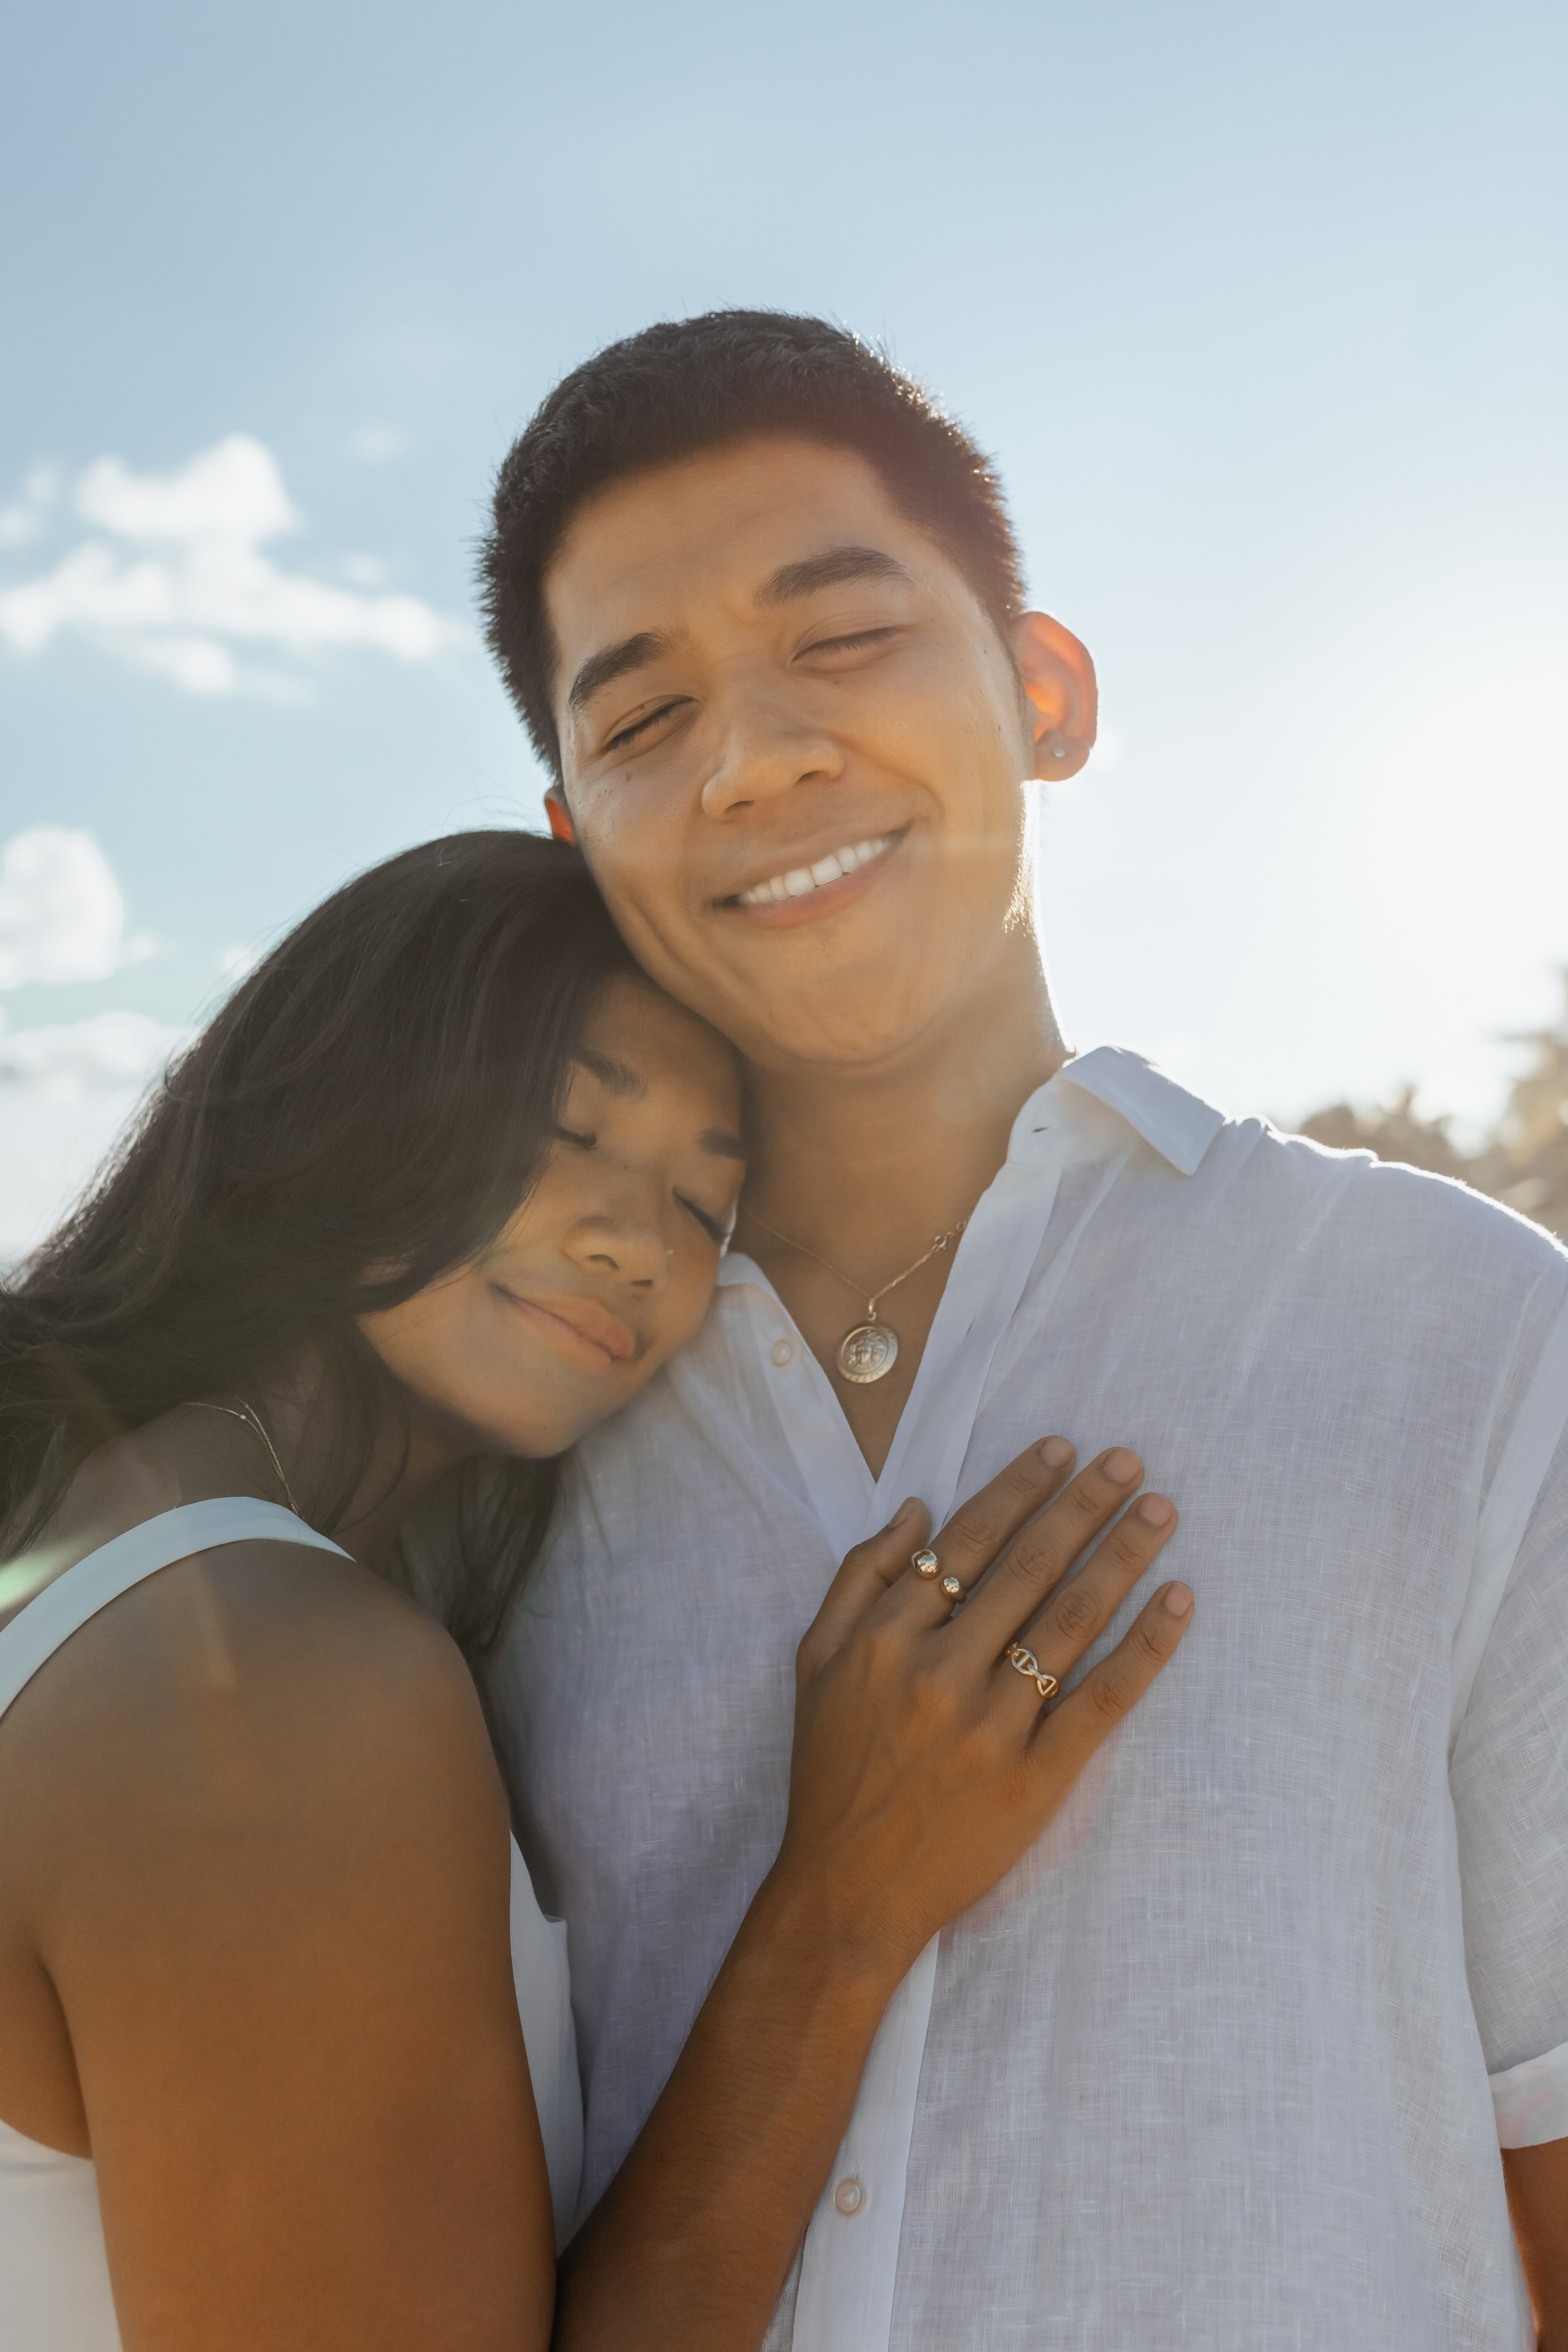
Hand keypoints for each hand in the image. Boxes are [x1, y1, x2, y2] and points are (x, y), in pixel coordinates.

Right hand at [775, 1439, 1191, 1977]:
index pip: (968, 1539)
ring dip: (1121, 1556)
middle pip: (1028, 1567)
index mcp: (886, 1637)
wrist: (848, 1889)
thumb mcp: (814, 1662)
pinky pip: (1103, 1699)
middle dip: (1083, 1505)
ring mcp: (991, 1726)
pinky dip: (1146, 1646)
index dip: (1020, 1487)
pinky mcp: (1036, 1778)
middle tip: (1129, 1461)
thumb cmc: (831, 1769)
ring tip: (1160, 1512)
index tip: (1063, 1450)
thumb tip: (915, 1507)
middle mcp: (940, 1672)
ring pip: (1070, 1621)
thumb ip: (859, 1577)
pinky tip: (1176, 1601)